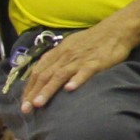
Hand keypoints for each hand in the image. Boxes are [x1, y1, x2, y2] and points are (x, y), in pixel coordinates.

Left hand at [20, 19, 136, 110]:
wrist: (116, 29)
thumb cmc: (93, 40)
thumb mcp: (70, 46)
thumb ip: (58, 59)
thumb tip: (45, 73)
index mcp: (58, 53)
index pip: (38, 71)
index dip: (29, 88)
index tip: (23, 103)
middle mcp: (65, 56)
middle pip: (45, 75)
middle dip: (33, 93)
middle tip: (25, 110)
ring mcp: (80, 59)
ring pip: (59, 75)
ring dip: (47, 90)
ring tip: (39, 104)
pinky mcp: (96, 62)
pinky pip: (85, 71)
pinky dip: (76, 80)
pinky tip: (70, 89)